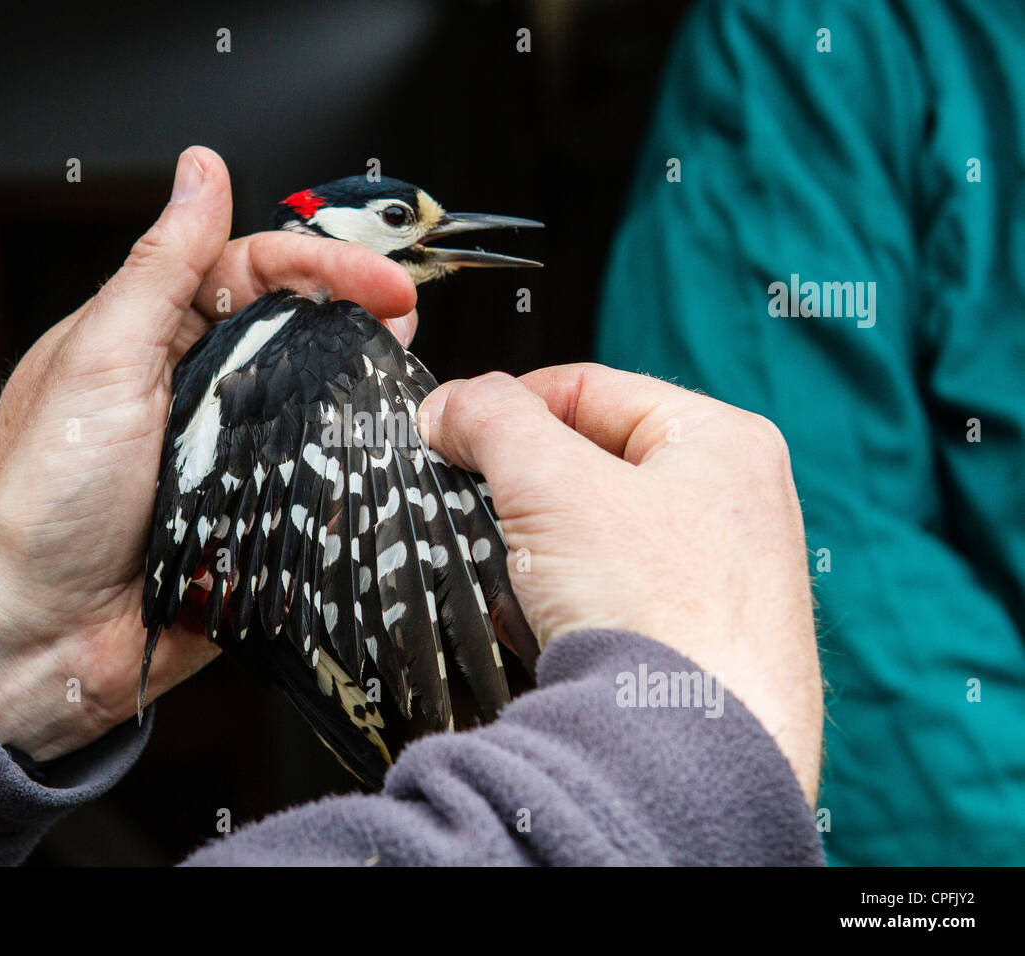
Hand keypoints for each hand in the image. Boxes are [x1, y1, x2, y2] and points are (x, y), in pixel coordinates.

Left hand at [0, 146, 416, 760]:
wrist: (40, 637)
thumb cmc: (43, 502)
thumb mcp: (99, 363)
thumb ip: (161, 269)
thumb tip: (199, 173)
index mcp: (150, 336)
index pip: (252, 270)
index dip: (322, 263)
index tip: (381, 279)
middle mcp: (193, 387)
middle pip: (292, 327)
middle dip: (355, 315)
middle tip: (405, 319)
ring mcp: (223, 450)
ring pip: (310, 399)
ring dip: (358, 384)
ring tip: (403, 377)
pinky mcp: (247, 512)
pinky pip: (308, 478)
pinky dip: (343, 462)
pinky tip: (374, 453)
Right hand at [416, 364, 821, 801]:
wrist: (691, 754)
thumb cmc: (657, 614)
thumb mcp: (551, 484)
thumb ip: (493, 422)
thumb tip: (451, 405)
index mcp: (724, 441)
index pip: (591, 389)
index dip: (510, 405)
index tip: (452, 429)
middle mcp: (739, 506)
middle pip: (592, 465)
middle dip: (524, 493)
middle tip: (480, 509)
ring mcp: (725, 581)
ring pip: (594, 538)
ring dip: (538, 557)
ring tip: (518, 583)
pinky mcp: (700, 645)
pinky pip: (609, 601)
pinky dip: (564, 609)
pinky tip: (544, 632)